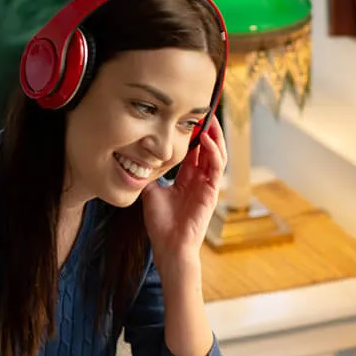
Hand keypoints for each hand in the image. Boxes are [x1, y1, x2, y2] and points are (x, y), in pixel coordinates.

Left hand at [142, 116, 227, 264]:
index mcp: (187, 180)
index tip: (187, 117)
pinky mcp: (212, 192)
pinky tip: (206, 138)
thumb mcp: (151, 193)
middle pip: (208, 149)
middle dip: (207, 129)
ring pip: (217, 154)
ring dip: (214, 136)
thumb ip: (150, 176)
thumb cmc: (161, 225)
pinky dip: (213, 152)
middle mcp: (199, 180)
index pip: (193, 151)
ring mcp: (207, 186)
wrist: (168, 246)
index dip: (192, 134)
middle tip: (203, 110)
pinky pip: (216, 167)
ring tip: (209, 118)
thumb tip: (138, 160)